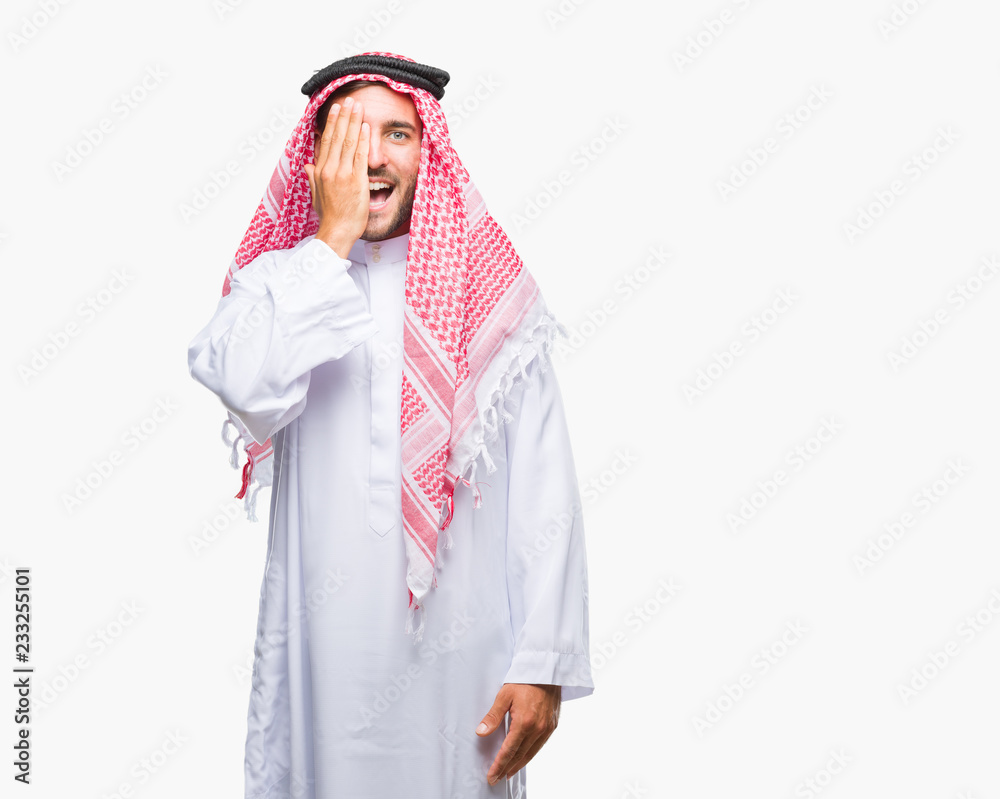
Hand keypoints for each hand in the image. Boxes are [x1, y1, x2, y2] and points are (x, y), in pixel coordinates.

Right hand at [303, 96, 370, 258]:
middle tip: (349, 100)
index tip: (336, 109)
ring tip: (358, 107)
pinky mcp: (356, 181)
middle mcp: (329, 169)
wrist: (336, 231)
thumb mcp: (316, 195)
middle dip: (343, 116)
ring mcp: (342, 174)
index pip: (326, 141)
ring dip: (353, 122)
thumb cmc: (329, 217)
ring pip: (348, 142)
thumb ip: (313, 178)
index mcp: (320, 171)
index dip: (332, 123)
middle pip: (337, 137)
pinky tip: (365, 127)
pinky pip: (359, 155)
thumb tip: (307, 166)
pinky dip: (362, 140)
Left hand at [476, 683, 560, 784]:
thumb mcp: (504, 695)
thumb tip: (480, 733)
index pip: (508, 750)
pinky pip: (540, 745)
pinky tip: (524, 756)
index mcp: (524, 722)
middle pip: (520, 755)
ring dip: (519, 764)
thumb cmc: (524, 680)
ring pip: (531, 753)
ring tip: (508, 772)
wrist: (547, 669)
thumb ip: (493, 716)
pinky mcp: (553, 725)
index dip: (499, 765)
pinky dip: (530, 754)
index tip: (491, 776)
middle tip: (497, 778)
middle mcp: (538, 728)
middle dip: (507, 768)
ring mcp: (547, 728)